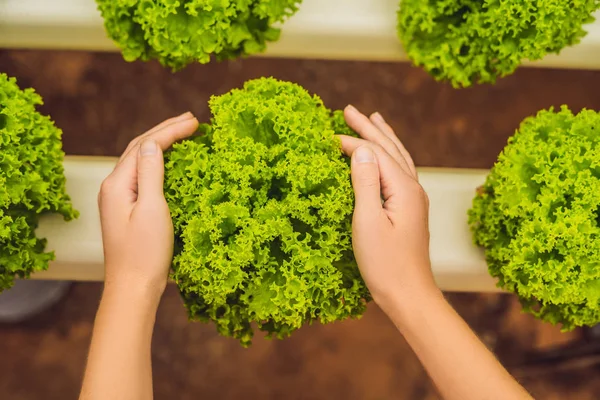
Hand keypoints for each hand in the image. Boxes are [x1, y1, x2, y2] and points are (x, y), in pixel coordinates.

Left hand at [98, 112, 198, 298]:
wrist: (132, 288)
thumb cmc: (145, 254)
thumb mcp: (152, 209)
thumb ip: (151, 173)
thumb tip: (152, 142)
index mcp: (117, 184)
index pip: (145, 145)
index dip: (170, 130)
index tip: (195, 122)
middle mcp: (113, 187)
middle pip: (139, 148)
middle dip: (165, 131)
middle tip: (192, 120)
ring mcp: (118, 199)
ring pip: (140, 160)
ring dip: (162, 144)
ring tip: (183, 132)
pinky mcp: (127, 210)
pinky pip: (143, 176)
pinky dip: (159, 162)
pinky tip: (170, 162)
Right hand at [338, 105, 435, 309]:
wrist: (409, 294)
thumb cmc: (385, 264)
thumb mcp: (367, 222)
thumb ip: (364, 183)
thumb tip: (360, 149)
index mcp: (403, 188)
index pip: (374, 154)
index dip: (351, 142)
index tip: (326, 137)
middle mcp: (413, 188)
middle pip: (389, 149)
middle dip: (369, 128)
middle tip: (349, 109)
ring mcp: (414, 199)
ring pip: (398, 157)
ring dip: (383, 137)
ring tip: (374, 119)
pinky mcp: (410, 209)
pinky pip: (400, 171)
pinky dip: (390, 156)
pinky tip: (387, 157)